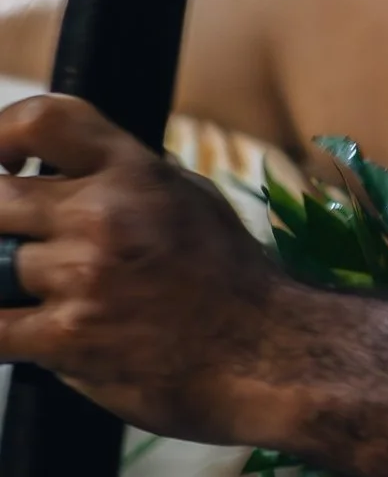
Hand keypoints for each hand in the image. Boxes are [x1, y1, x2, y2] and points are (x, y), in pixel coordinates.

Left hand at [0, 96, 283, 441]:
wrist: (272, 355)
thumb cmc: (233, 282)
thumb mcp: (188, 200)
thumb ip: (124, 180)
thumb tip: (61, 171)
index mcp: (135, 172)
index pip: (44, 121)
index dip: (1, 134)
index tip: (1, 162)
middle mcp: (105, 215)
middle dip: (0, 226)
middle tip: (16, 244)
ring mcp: (84, 277)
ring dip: (10, 286)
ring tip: (47, 299)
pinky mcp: (69, 338)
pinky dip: (4, 332)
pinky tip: (24, 333)